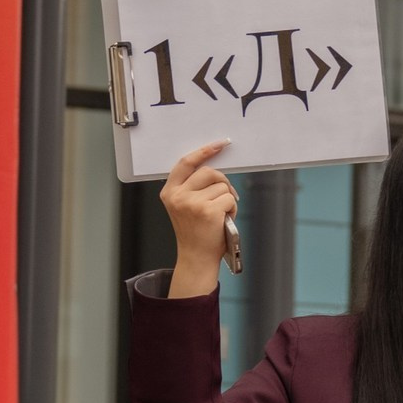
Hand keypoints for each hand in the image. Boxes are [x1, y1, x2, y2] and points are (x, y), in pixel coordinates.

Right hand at [161, 140, 237, 297]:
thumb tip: (215, 169)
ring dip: (228, 198)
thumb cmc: (195, 232)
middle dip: (222, 181)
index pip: (186, 162)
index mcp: (169, 192)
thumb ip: (193, 187)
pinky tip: (224, 219)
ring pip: (222, 186)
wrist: (196, 258)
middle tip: (226, 195)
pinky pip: (229, 198)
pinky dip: (233, 208)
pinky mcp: (207, 210)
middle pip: (209, 171)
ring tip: (221, 214)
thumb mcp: (184, 206)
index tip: (220, 144)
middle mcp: (178, 195)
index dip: (204, 151)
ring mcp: (192, 202)